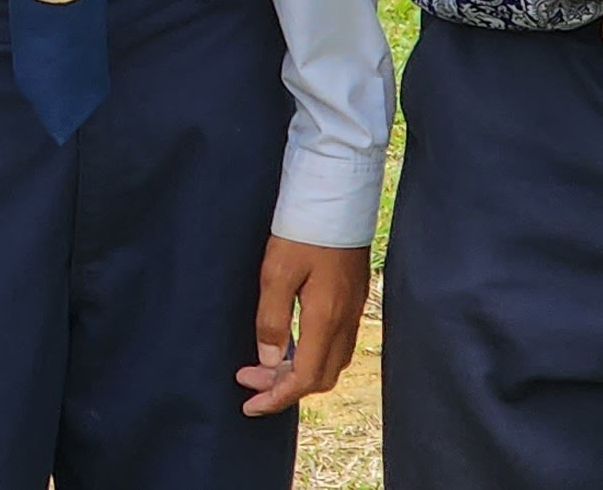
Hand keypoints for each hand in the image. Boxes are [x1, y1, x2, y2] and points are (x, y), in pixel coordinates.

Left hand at [236, 239, 367, 414]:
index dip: (277, 398)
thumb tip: (269, 360)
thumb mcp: (276, 272)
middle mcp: (345, 321)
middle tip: (249, 380)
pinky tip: (291, 343)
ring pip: (331, 363)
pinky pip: (337, 344)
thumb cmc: (303, 230)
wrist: (338, 197)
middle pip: (321, 377)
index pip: (305, 378)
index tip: (249, 404)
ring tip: (265, 365)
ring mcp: (353, 310)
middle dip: (285, 389)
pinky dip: (313, 356)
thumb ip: (272, 319)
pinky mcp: (354, 299)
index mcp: (326, 318)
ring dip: (300, 374)